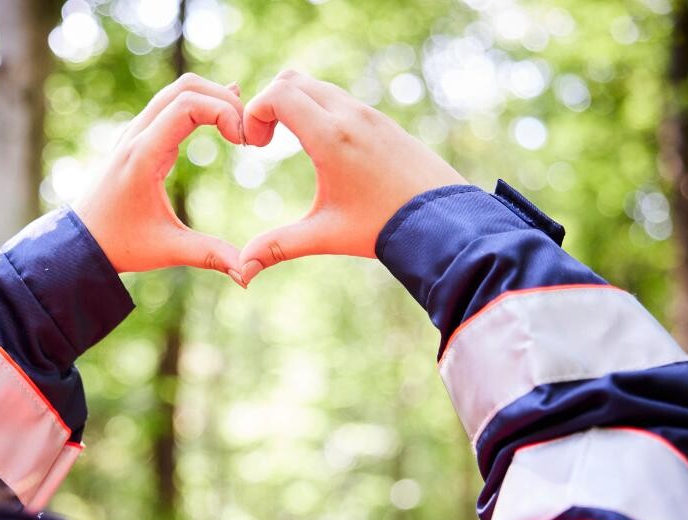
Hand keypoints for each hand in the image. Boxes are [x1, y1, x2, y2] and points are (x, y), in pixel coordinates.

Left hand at [76, 74, 245, 283]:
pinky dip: (201, 104)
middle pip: (185, 87)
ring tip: (241, 127)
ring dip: (213, 99)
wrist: (81, 241)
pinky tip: (226, 114)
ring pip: (178, 91)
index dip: (224, 111)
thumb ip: (209, 256)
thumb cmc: (121, 245)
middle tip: (248, 131)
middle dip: (223, 99)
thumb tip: (247, 275)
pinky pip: (171, 105)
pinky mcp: (140, 138)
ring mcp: (136, 132)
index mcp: (143, 155)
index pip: (188, 104)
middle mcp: (137, 135)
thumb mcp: (167, 251)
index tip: (244, 142)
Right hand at [238, 70, 466, 284]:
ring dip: (294, 105)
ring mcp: (369, 114)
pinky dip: (318, 110)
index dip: (254, 113)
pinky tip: (320, 149)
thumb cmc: (384, 227)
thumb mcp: (326, 236)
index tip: (254, 147)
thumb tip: (242, 271)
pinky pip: (340, 98)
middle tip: (264, 142)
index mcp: (331, 137)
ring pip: (317, 86)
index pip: (277, 94)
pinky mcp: (382, 121)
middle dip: (268, 104)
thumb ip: (279, 247)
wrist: (445, 219)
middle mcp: (350, 116)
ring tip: (288, 144)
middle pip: (292, 80)